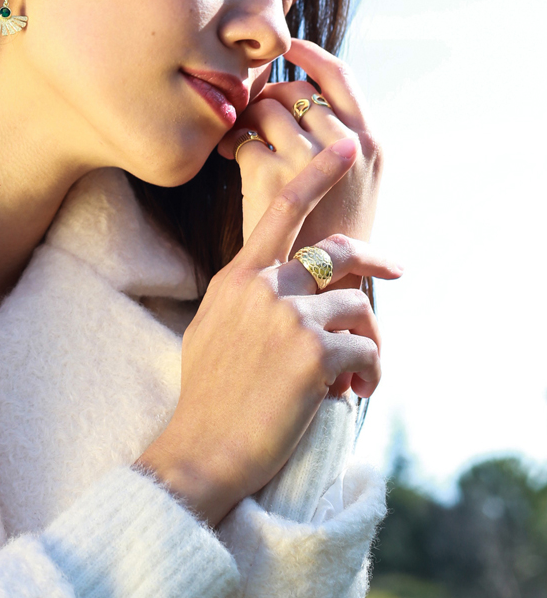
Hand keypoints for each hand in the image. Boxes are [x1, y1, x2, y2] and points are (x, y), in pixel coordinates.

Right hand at [135, 140, 401, 528]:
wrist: (203, 446)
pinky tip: (348, 394)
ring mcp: (287, 316)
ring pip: (358, 308)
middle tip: (395, 270)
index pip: (280, 210)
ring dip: (367, 342)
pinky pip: (367, 350)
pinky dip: (368, 373)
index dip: (316, 174)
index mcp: (237, 278)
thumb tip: (284, 294)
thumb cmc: (208, 396)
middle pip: (337, 252)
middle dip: (374, 259)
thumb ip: (245, 298)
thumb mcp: (213, 329)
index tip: (343, 150)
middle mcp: (262, 287)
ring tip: (354, 377)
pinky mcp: (313, 352)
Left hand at [217, 39, 382, 289]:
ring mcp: (309, 160)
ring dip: (246, 117)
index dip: (311, 55)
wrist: (321, 291)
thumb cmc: (334, 240)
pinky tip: (226, 158)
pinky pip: (243, 138)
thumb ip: (339, 148)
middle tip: (252, 112)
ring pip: (266, 108)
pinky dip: (230, 142)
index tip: (290, 46)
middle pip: (295, 90)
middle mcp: (346, 145)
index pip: (341, 77)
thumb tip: (306, 106)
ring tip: (238, 138)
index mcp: (372, 143)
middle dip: (268, 94)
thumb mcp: (356, 188)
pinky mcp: (272, 178)